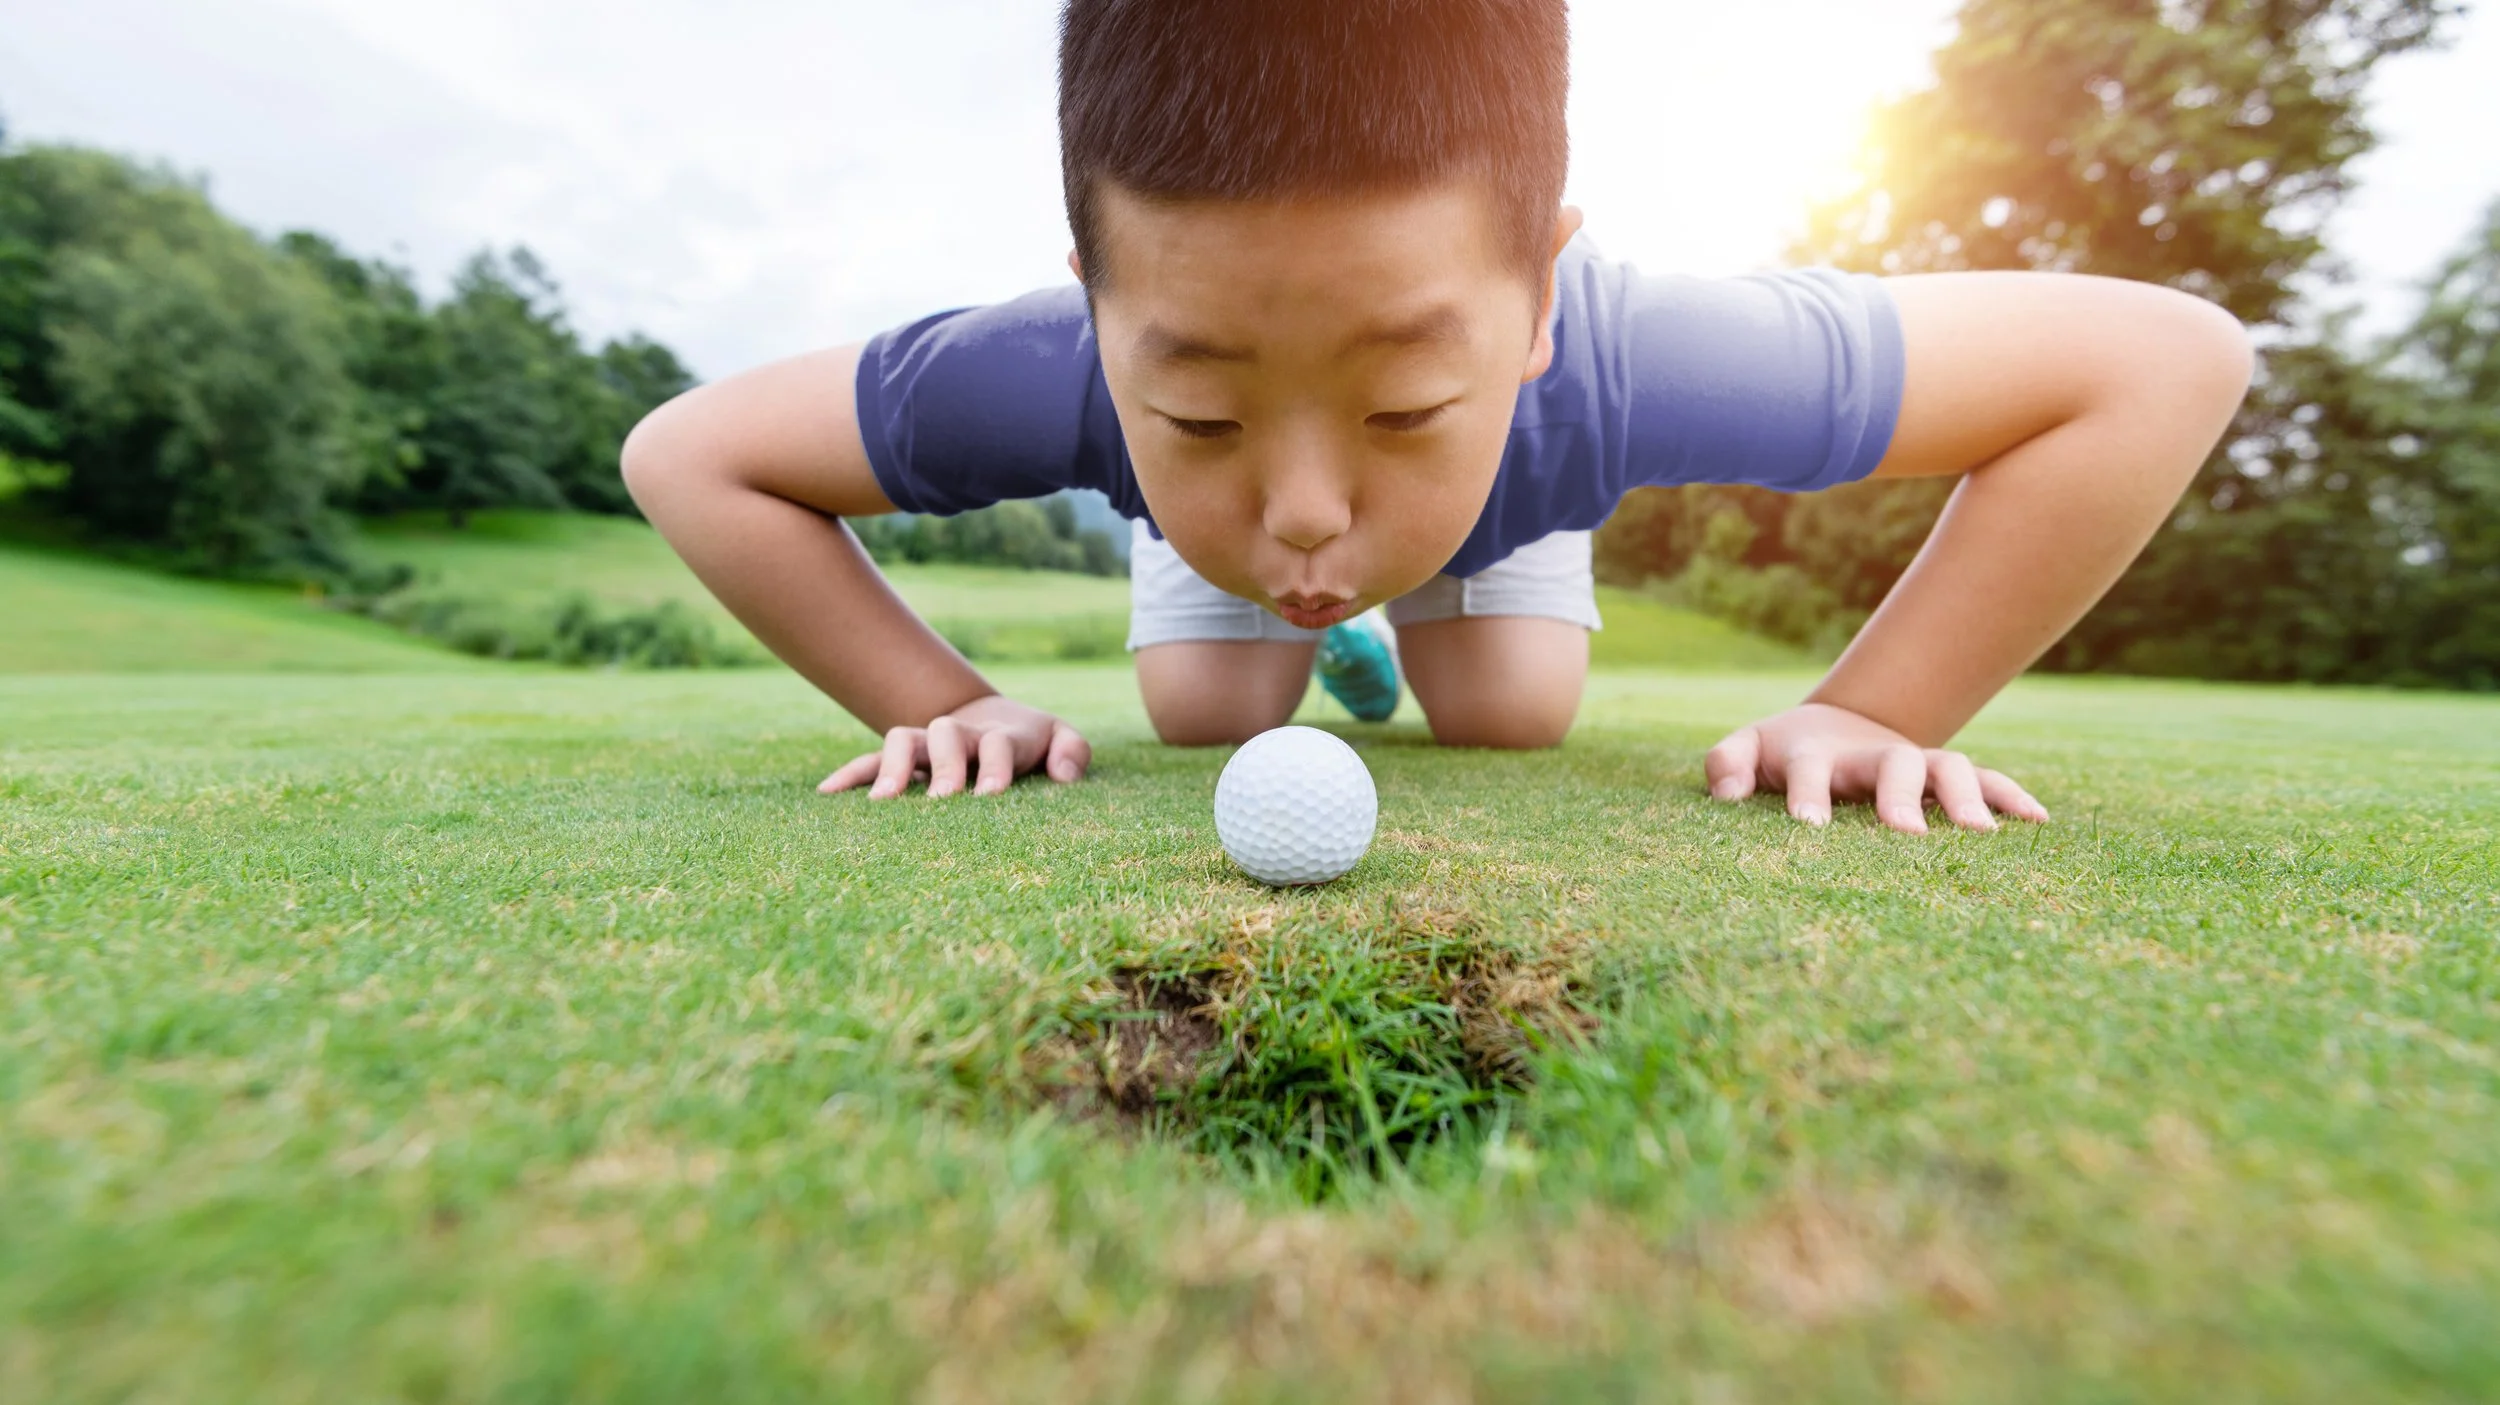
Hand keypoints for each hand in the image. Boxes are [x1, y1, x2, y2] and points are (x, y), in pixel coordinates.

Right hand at [819, 694, 1091, 799]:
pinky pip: (870, 762)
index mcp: (1000, 736)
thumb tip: (1064, 776)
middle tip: (943, 802)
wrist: (992, 719)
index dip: (995, 767)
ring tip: (881, 803)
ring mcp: (926, 746)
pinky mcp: (901, 762)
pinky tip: (826, 795)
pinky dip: (850, 774)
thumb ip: (1072, 753)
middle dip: (943, 768)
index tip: (991, 796)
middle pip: (946, 736)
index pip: (997, 745)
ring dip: (892, 768)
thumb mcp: (1062, 742)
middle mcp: (959, 735)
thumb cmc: (1033, 743)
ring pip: (902, 741)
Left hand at [1703, 702, 2047, 833]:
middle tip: (1906, 835)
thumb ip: (1728, 765)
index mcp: (1816, 754)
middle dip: (1899, 796)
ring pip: (1947, 767)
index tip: (1808, 828)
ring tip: (1981, 835)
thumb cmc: (1781, 754)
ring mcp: (1913, 763)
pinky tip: (2038, 822)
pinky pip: (1985, 779)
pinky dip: (2011, 795)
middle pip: (1892, 764)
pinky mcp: (1942, 776)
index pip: (1811, 770)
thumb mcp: (1746, 752)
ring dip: (1966, 796)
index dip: (1809, 794)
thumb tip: (1726, 795)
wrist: (1833, 726)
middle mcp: (1871, 755)